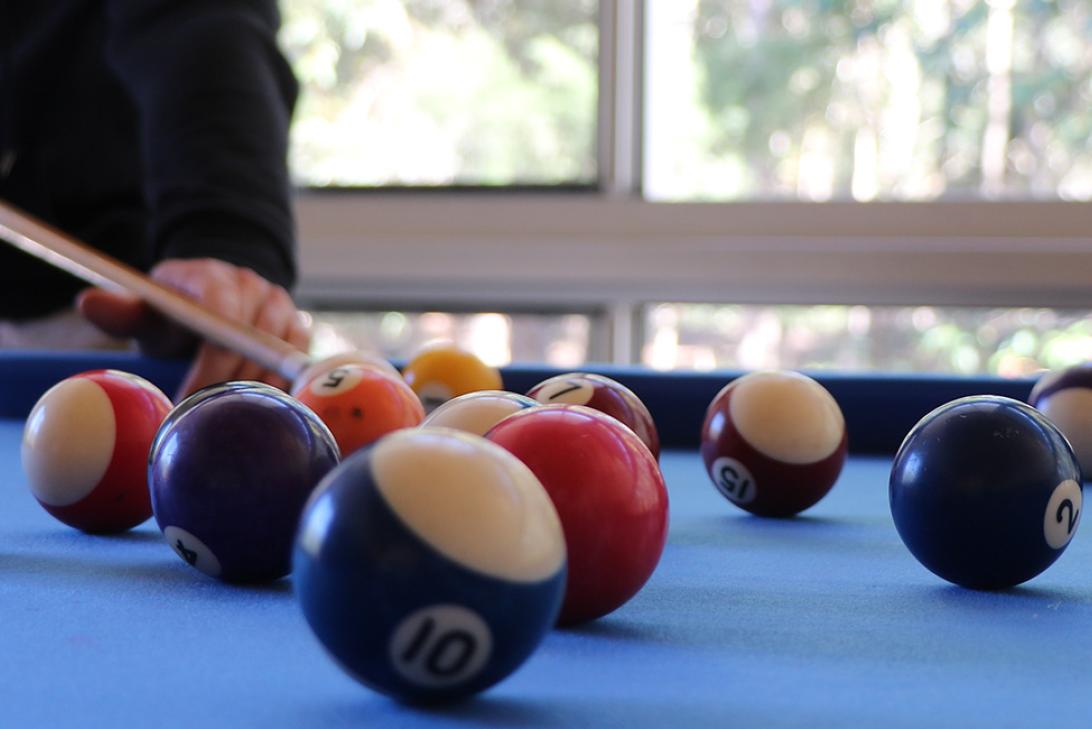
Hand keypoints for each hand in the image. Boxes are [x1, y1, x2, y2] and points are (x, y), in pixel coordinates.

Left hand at [77, 258, 309, 399]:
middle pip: (251, 338)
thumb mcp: (146, 314)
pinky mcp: (298, 326)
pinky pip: (297, 359)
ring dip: (255, 387)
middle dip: (228, 382)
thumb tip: (87, 302)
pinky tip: (259, 406)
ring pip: (277, 352)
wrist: (212, 306)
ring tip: (231, 413)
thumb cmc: (173, 316)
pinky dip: (279, 385)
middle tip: (207, 415)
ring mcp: (279, 304)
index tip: (188, 396)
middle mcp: (251, 284)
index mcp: (210, 276)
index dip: (209, 360)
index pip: (222, 312)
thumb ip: (122, 311)